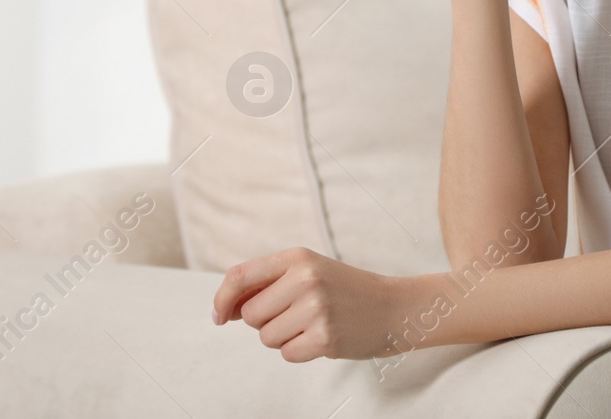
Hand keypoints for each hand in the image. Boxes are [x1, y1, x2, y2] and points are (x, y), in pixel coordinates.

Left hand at [211, 246, 413, 361]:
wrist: (391, 307)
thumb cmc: (342, 290)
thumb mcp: (307, 271)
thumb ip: (266, 284)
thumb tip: (224, 309)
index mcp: (297, 257)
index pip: (240, 276)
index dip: (222, 299)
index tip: (218, 316)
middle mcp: (305, 278)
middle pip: (250, 315)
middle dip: (264, 321)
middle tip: (295, 314)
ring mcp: (316, 308)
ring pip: (266, 337)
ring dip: (282, 337)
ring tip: (311, 324)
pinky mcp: (325, 337)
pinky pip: (287, 354)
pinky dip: (299, 352)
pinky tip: (320, 338)